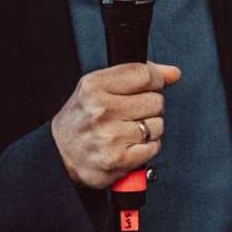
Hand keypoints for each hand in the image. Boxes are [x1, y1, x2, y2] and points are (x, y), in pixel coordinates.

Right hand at [51, 61, 182, 188]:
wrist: (59, 154)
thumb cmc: (80, 120)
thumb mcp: (98, 87)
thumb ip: (136, 75)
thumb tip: (172, 73)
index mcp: (93, 87)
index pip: (144, 74)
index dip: (154, 80)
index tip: (150, 86)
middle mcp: (100, 110)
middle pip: (156, 101)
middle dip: (148, 107)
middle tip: (129, 114)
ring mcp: (110, 136)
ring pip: (158, 125)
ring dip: (148, 129)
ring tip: (126, 130)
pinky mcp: (119, 159)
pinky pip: (153, 147)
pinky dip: (145, 148)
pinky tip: (128, 145)